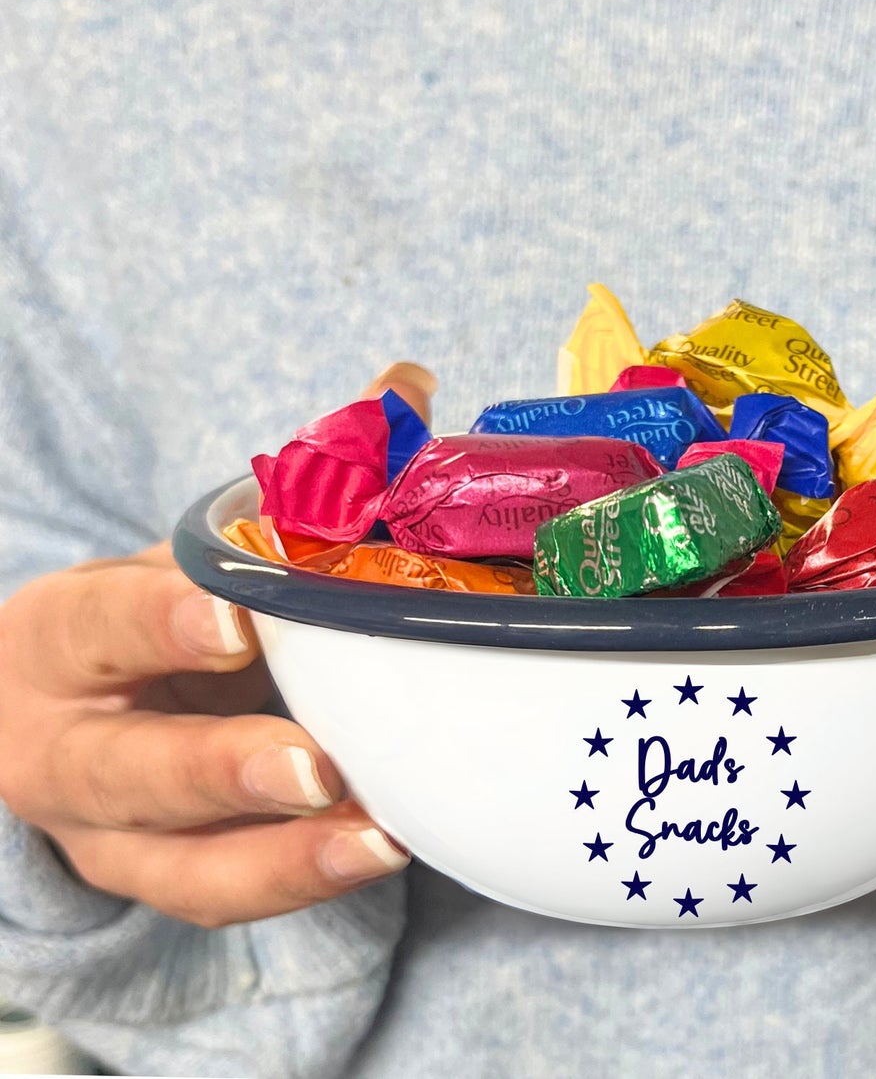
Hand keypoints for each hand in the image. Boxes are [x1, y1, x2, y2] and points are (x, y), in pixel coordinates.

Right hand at [0, 362, 435, 928]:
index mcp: (67, 637)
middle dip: (220, 768)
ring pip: (179, 865)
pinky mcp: (162, 880)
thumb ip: (298, 477)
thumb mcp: (191, 551)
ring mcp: (108, 832)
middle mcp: (67, 746)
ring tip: (382, 835)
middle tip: (314, 765)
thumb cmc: (147, 619)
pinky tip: (385, 849)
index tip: (235, 616)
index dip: (158, 621)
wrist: (67, 711)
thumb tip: (405, 382)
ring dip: (284, 857)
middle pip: (125, 770)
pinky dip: (305, 881)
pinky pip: (226, 897)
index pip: (99, 625)